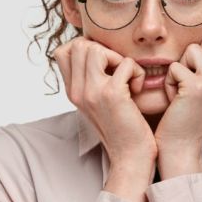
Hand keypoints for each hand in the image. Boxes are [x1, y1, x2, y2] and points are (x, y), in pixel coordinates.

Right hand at [53, 36, 157, 168]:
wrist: (131, 157)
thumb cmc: (121, 128)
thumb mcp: (97, 103)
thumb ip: (90, 80)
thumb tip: (95, 52)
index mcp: (72, 92)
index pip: (63, 51)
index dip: (87, 48)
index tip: (105, 65)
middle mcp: (77, 91)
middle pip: (78, 45)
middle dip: (103, 50)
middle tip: (117, 71)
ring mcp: (92, 92)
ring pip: (95, 49)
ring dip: (118, 58)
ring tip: (126, 78)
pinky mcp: (112, 95)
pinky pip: (125, 63)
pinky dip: (137, 72)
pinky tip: (137, 90)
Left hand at [155, 31, 201, 177]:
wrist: (182, 146)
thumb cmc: (192, 115)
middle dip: (194, 55)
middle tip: (191, 80)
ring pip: (192, 49)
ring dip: (181, 67)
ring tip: (182, 89)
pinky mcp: (197, 86)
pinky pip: (175, 66)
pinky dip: (169, 81)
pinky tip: (174, 98)